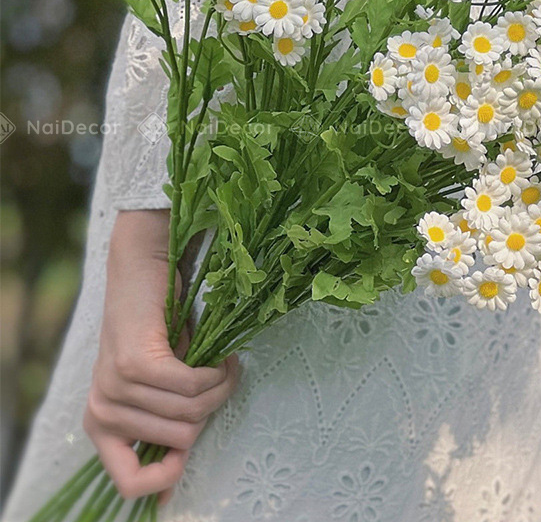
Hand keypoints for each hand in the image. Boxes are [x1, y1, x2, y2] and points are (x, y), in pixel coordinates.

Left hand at [84, 209, 238, 501]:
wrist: (142, 267)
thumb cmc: (156, 325)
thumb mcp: (155, 384)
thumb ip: (166, 420)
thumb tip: (175, 488)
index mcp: (100, 423)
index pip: (128, 482)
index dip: (167, 478)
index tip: (194, 458)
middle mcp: (102, 411)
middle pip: (180, 440)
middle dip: (210, 411)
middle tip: (219, 380)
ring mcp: (116, 388)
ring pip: (191, 411)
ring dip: (220, 388)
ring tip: (226, 366)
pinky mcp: (137, 365)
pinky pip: (193, 386)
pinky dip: (218, 374)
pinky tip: (224, 359)